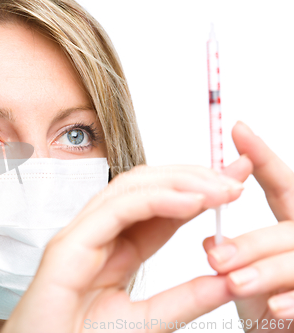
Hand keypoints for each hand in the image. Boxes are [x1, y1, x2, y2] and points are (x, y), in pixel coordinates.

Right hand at [2, 158, 250, 332]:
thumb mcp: (147, 322)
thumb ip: (184, 300)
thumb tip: (228, 281)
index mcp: (115, 248)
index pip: (160, 207)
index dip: (198, 190)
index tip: (236, 182)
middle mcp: (96, 233)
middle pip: (145, 187)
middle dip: (191, 176)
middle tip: (234, 177)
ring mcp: (80, 235)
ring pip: (129, 189)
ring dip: (178, 181)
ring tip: (220, 187)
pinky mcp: (68, 246)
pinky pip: (115, 210)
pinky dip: (155, 199)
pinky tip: (190, 201)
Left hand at [204, 121, 293, 331]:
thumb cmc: (266, 300)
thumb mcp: (245, 273)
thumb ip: (233, 253)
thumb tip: (211, 243)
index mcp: (292, 224)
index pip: (283, 184)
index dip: (262, 157)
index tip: (237, 129)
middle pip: (289, 228)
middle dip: (252, 243)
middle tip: (215, 258)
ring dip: (266, 270)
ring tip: (233, 282)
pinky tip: (273, 308)